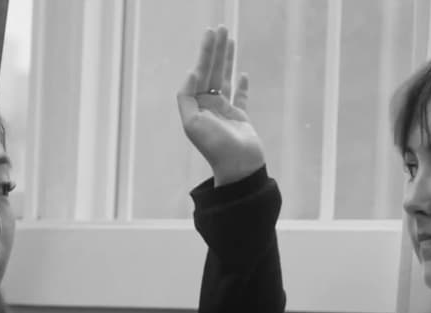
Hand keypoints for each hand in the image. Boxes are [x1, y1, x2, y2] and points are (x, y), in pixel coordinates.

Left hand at [177, 25, 264, 185]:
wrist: (238, 166)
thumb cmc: (214, 146)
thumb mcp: (192, 122)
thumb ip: (187, 97)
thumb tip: (191, 73)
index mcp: (196, 106)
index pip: (199, 74)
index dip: (204, 55)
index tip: (209, 39)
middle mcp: (209, 106)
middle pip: (212, 72)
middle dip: (215, 50)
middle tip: (220, 28)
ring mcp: (225, 111)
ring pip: (226, 79)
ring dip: (227, 60)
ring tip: (230, 40)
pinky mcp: (241, 117)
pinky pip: (241, 97)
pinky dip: (242, 85)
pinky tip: (243, 73)